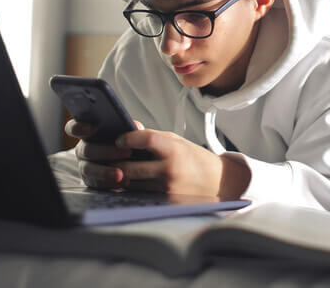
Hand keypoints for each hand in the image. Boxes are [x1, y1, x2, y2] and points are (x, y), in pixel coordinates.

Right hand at [65, 118, 142, 188]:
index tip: (92, 128)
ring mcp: (85, 166)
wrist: (132, 163)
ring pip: (89, 169)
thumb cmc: (126, 142)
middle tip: (127, 152)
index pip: (74, 128)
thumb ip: (129, 128)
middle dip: (106, 151)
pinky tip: (123, 181)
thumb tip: (134, 126)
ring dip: (105, 172)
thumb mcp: (129, 133)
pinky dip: (109, 183)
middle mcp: (83, 149)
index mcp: (87, 133)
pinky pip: (96, 183)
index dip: (79, 127)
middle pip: (87, 150)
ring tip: (121, 174)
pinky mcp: (91, 181)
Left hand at [112, 129, 250, 198]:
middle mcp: (170, 170)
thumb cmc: (195, 159)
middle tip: (110, 157)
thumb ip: (152, 135)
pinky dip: (132, 188)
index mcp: (174, 150)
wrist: (219, 184)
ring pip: (130, 184)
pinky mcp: (164, 204)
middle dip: (116, 162)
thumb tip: (130, 126)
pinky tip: (130, 182)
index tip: (121, 139)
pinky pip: (139, 195)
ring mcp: (166, 190)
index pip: (145, 139)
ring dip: (121, 177)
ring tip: (118, 169)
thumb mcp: (177, 141)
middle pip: (129, 167)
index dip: (128, 138)